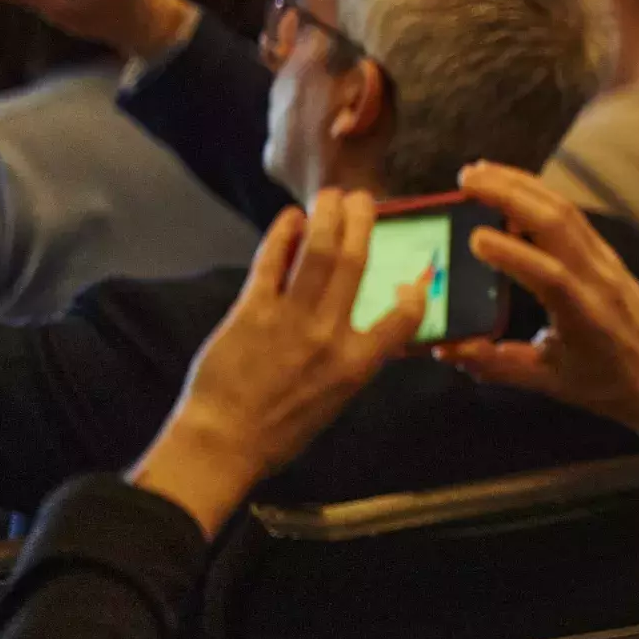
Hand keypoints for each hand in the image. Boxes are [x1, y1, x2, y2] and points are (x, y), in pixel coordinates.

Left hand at [129, 194, 428, 536]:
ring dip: (326, 219)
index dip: (415, 293)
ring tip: (332, 196)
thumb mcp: (335, 402)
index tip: (415, 277)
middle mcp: (329, 335)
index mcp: (357, 363)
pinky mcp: (251, 312)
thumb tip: (364, 334)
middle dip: (361, 224)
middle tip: (364, 199)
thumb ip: (353, 362)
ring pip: (317, 255)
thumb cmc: (280, 431)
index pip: (403, 318)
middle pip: (354, 265)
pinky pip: (271, 265)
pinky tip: (290, 218)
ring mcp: (290, 320)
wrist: (223, 443)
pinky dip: (281, 236)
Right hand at [436, 162, 638, 484]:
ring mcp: (607, 263)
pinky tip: (513, 188)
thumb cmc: (605, 384)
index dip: (512, 254)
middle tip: (465, 178)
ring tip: (480, 171)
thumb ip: (496, 364)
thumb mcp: (548, 381)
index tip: (473, 237)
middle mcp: (598, 280)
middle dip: (511, 194)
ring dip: (522, 185)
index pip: (549, 275)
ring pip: (565, 211)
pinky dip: (541, 196)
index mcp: (583, 315)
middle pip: (558, 224)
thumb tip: (445, 348)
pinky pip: (574, 217)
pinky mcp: (608, 255)